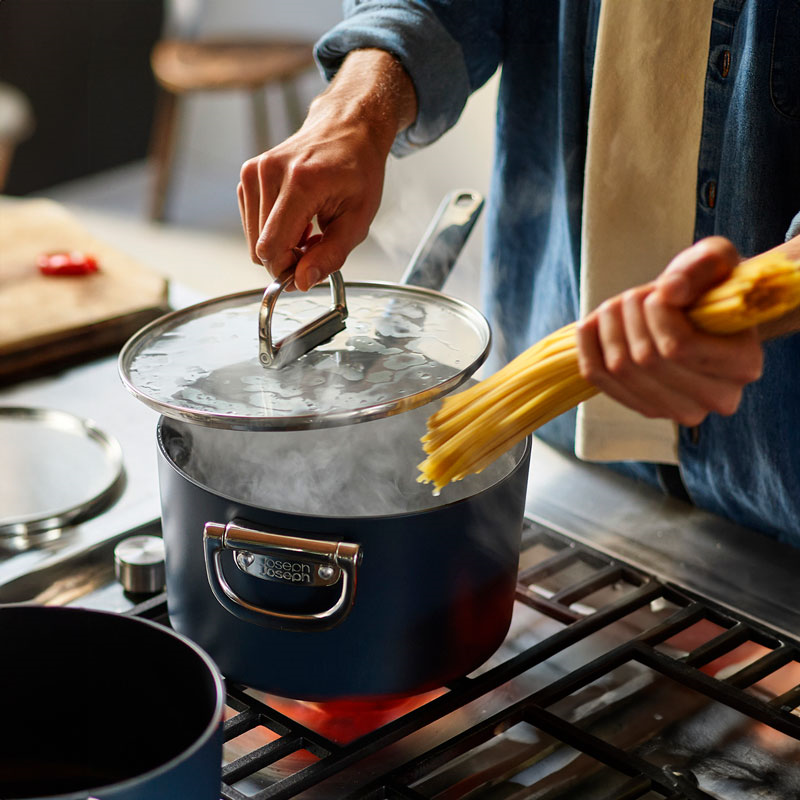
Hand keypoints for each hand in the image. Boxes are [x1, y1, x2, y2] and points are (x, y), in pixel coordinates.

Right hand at [237, 49, 416, 291]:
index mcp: (300, 182)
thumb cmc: (358, 169)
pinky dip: (273, 229)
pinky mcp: (248, 174)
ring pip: (254, 239)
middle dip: (286, 258)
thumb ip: (330, 256)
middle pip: (260, 247)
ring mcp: (254, 171)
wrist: (348, 128)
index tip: (307, 270)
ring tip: (309, 228)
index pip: (271, 246)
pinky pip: (252, 223)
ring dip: (281, 243)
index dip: (286, 270)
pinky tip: (296, 217)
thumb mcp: (358, 220)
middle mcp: (270, 172)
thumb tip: (301, 281)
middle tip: (315, 245)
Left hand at [575, 236, 763, 425]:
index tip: (658, 290)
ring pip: (620, 369)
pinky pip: (599, 379)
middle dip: (629, 316)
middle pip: (646, 359)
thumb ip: (701, 266)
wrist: (699, 315)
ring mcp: (679, 409)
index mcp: (743, 364)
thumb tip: (669, 289)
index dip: (656, 312)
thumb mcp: (715, 260)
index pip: (678, 346)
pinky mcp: (646, 408)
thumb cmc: (711, 286)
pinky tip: (592, 325)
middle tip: (633, 295)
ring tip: (616, 307)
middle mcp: (717, 397)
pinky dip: (588, 346)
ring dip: (607, 329)